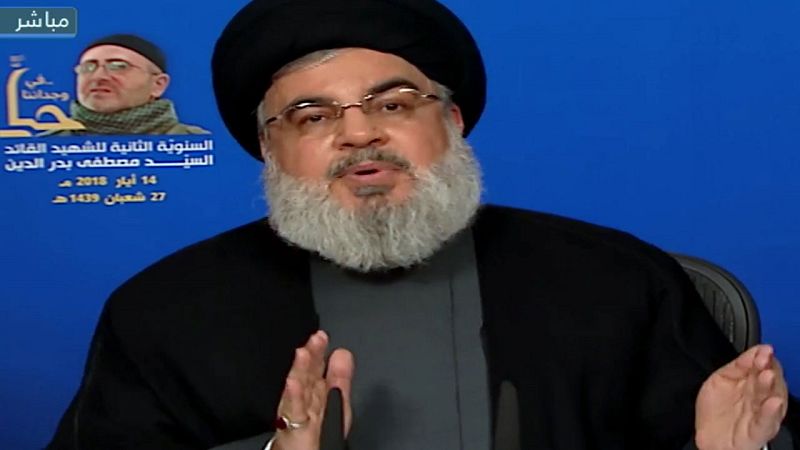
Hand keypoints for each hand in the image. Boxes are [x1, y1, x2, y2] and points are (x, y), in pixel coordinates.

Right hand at [272, 330, 354, 449]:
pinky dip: (292, 397)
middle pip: (307, 376)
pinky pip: (293, 412)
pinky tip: (292, 383)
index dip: (319, 352)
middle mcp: (306, 402)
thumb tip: (343, 351)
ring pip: (298, 390)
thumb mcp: (335, 402)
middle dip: (311, 357)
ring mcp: (297, 414)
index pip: (317, 369)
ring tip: (303, 353)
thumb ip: (339, 378)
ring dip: (300, 371)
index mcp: (317, 393)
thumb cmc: (317, 434)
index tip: (321, 335)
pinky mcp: (292, 429)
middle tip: (316, 338)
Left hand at [695, 344, 787, 449]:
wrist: (709, 439)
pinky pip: (766, 422)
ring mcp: (760, 414)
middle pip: (771, 381)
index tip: (763, 350)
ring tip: (767, 376)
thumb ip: (735, 367)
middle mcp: (759, 398)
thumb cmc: (715, 411)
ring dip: (771, 387)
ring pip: (771, 399)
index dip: (763, 357)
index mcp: (751, 383)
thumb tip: (751, 352)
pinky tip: (772, 402)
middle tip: (764, 360)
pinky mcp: (758, 431)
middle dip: (768, 369)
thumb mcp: (719, 381)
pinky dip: (770, 412)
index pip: (763, 367)